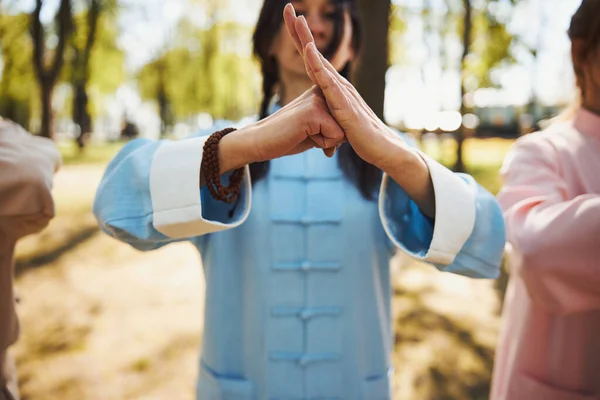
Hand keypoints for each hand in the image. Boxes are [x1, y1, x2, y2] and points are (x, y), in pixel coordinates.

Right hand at [219, 86, 345, 172]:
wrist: (260, 142)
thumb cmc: (286, 139)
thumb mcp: (314, 131)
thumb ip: (332, 127)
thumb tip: (350, 135)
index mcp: (320, 93)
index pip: (343, 121)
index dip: (329, 136)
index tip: (306, 131)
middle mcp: (320, 92)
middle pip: (345, 127)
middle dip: (329, 139)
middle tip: (304, 134)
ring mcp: (317, 100)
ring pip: (341, 132)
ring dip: (324, 142)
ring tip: (302, 133)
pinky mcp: (314, 111)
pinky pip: (334, 136)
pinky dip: (321, 144)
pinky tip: (301, 135)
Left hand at [283, 4, 402, 168]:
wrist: (381, 149)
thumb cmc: (360, 137)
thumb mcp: (336, 125)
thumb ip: (327, 121)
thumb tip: (319, 126)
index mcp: (332, 87)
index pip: (311, 60)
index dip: (299, 41)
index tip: (288, 22)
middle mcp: (337, 83)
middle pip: (314, 53)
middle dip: (300, 31)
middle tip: (289, 8)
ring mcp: (342, 91)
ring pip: (320, 61)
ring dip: (308, 40)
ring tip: (298, 20)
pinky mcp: (344, 103)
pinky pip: (328, 81)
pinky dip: (318, 64)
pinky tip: (309, 50)